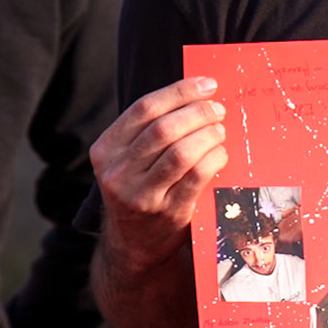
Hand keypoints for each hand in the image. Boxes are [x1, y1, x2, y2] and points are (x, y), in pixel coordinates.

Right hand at [90, 76, 228, 271]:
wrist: (134, 243)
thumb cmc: (140, 188)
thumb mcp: (129, 159)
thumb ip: (151, 130)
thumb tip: (198, 93)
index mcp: (105, 150)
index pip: (144, 109)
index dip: (180, 92)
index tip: (207, 84)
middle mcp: (117, 172)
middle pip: (164, 129)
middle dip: (198, 112)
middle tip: (218, 109)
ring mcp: (141, 194)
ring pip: (181, 152)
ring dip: (209, 134)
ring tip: (220, 129)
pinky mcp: (167, 211)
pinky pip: (197, 176)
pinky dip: (215, 158)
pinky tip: (221, 153)